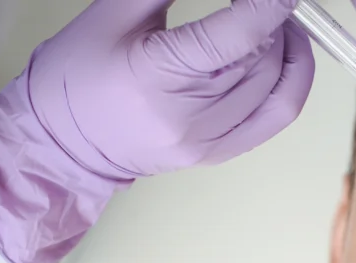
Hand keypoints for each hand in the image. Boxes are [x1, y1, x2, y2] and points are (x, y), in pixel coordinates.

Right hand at [25, 0, 315, 179]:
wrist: (65, 140)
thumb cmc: (80, 74)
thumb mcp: (114, 13)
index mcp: (156, 75)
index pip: (234, 38)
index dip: (267, 8)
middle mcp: (187, 116)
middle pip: (260, 62)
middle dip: (274, 23)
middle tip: (267, 1)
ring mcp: (206, 142)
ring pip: (274, 89)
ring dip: (287, 51)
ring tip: (277, 24)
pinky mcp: (218, 155)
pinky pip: (274, 118)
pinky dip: (290, 84)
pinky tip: (286, 59)